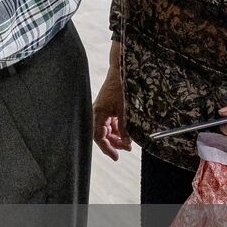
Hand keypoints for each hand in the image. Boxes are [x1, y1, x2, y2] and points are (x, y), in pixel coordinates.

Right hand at [93, 43, 130, 160]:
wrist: (120, 69)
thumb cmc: (120, 87)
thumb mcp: (125, 109)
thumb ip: (125, 127)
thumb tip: (127, 143)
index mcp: (98, 113)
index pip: (99, 137)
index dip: (107, 148)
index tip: (116, 157)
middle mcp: (97, 112)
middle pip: (102, 134)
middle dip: (114, 143)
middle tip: (127, 149)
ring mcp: (102, 110)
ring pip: (107, 129)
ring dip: (117, 136)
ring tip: (129, 142)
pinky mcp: (107, 107)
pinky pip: (111, 123)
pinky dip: (118, 128)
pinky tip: (126, 132)